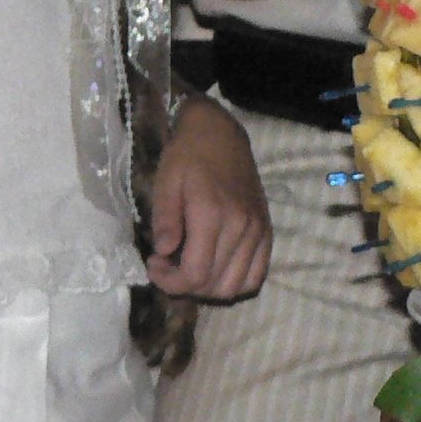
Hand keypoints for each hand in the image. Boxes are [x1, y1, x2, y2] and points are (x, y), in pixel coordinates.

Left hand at [146, 96, 270, 300]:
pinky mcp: (267, 230)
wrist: (220, 132)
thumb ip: (165, 219)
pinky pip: (257, 275)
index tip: (153, 265)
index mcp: (212, 213)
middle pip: (215, 285)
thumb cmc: (187, 154)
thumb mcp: (166, 180)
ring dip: (209, 289)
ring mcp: (258, 230)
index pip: (195, 274)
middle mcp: (241, 226)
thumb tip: (164, 253)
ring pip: (237, 286)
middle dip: (184, 286)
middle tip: (167, 266)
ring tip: (190, 269)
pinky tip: (216, 269)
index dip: (170, 282)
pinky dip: (235, 283)